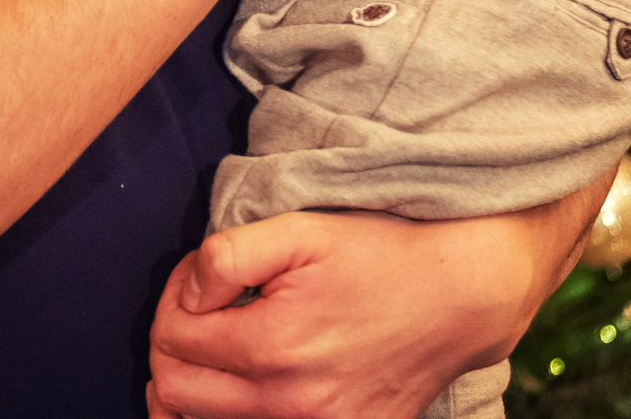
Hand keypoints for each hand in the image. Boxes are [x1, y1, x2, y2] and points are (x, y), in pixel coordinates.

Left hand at [145, 183, 610, 418]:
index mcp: (270, 346)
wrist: (459, 294)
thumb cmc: (379, 254)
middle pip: (173, 393)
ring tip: (218, 340)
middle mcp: (287, 402)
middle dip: (170, 344)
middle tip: (201, 308)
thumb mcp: (300, 230)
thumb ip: (228, 255)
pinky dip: (235, 408)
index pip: (170, 339)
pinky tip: (252, 372)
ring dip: (193, 382)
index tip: (200, 278)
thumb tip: (191, 290)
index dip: (172, 299)